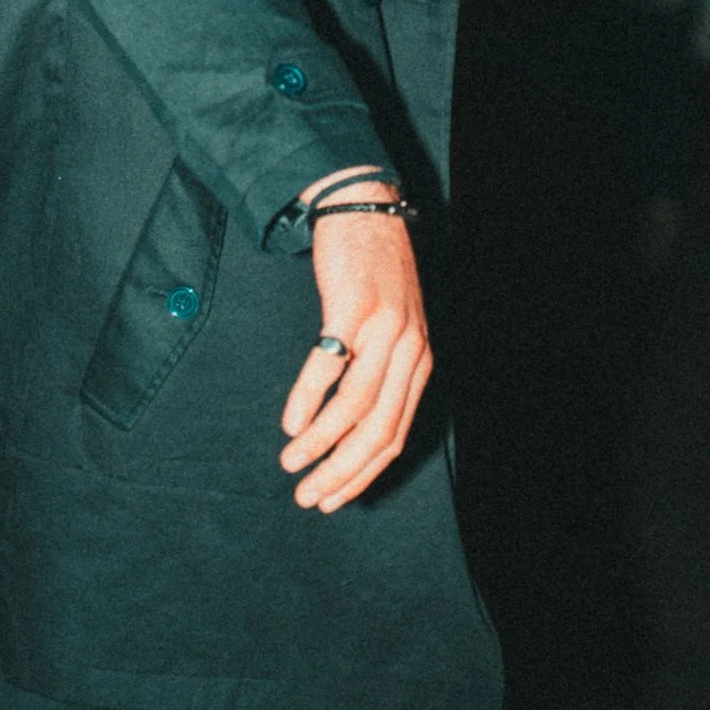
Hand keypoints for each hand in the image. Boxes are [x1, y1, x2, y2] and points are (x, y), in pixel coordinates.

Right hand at [279, 182, 432, 513]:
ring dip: (319, 443)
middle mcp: (407, 350)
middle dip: (340, 472)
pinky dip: (308, 399)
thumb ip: (380, 373)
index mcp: (418, 362)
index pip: (393, 435)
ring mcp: (382, 327)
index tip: (332, 499)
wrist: (365, 209)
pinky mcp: (352, 306)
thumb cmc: (372, 274)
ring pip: (354, 405)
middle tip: (307, 498)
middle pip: (376, 430)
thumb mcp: (391, 328)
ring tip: (291, 463)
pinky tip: (290, 422)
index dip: (361, 473)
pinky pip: (328, 363)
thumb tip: (349, 429)